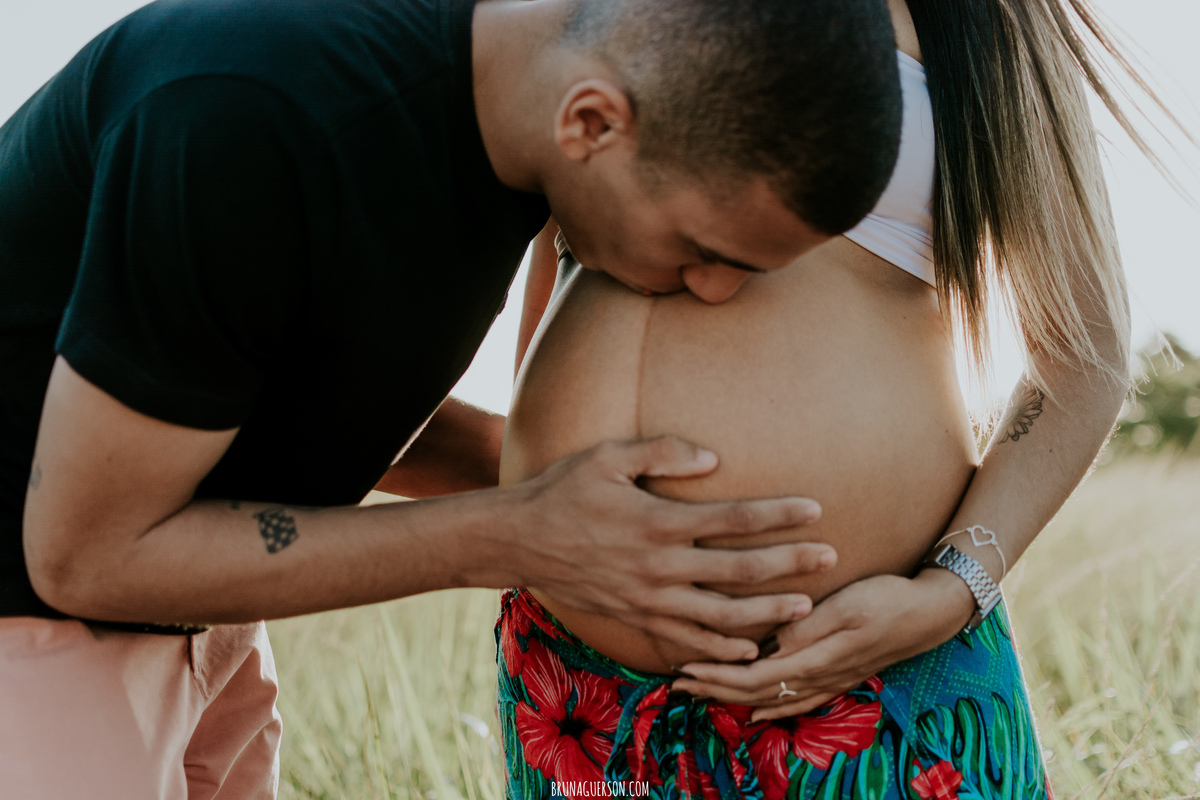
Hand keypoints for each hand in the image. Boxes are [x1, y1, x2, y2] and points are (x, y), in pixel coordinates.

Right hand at [498, 436, 833, 662]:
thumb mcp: (607, 457)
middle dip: (790, 565)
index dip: (778, 514)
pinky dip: (720, 648)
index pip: (734, 519)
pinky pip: (687, 640)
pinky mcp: (636, 619)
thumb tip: (713, 458)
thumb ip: (661, 452)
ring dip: (766, 613)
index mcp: (659, 521)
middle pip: (740, 571)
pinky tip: (748, 649)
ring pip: (721, 615)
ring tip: (804, 609)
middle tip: (831, 559)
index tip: (815, 509)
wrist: (519, 542)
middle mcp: (660, 566)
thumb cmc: (564, 491)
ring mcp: (649, 599)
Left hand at [669, 569, 975, 717]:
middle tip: (678, 682)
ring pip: (772, 700)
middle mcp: (819, 677)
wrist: (932, 613)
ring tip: (703, 693)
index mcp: (816, 658)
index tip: (684, 667)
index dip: (716, 676)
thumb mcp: (848, 606)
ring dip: (734, 698)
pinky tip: (754, 710)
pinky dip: (768, 706)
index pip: (753, 677)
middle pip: (755, 693)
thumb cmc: (889, 600)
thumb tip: (768, 646)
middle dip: (714, 689)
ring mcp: (829, 680)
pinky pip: (794, 701)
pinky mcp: (837, 676)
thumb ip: (807, 628)